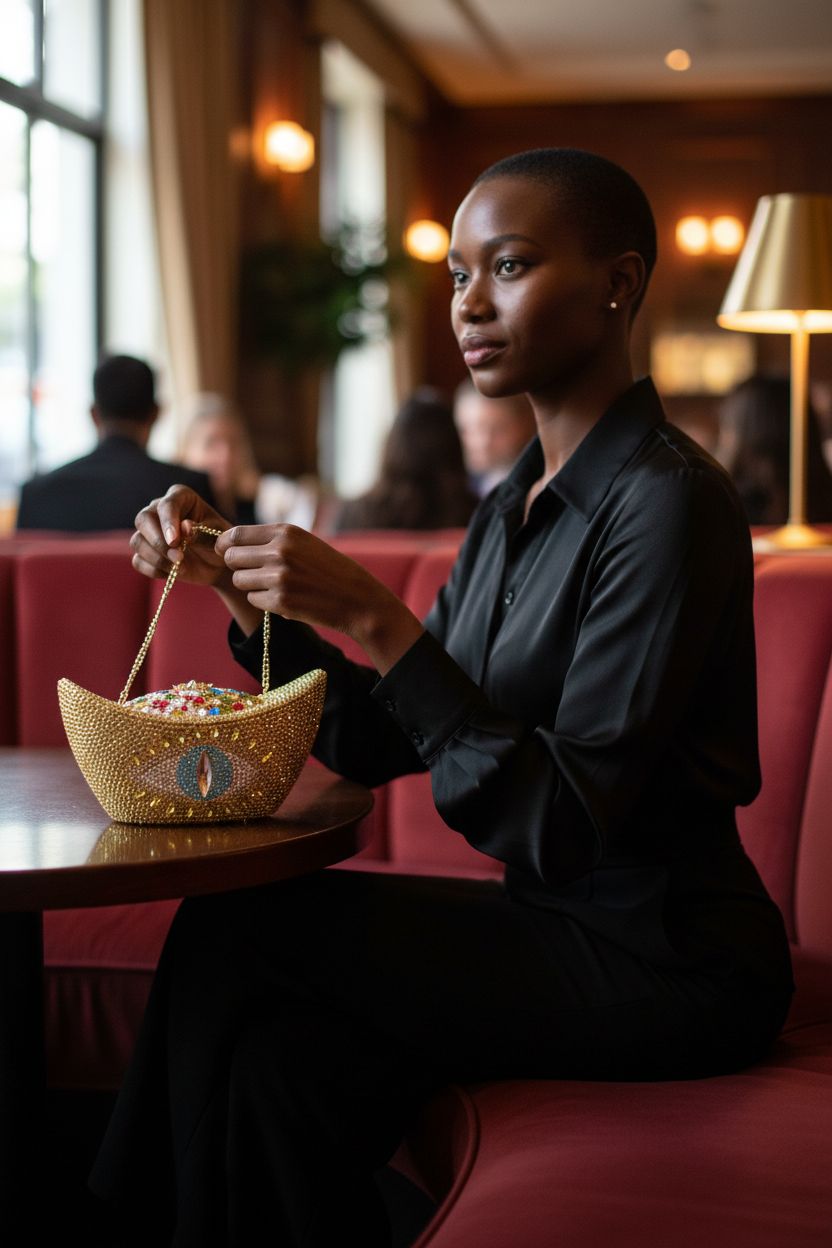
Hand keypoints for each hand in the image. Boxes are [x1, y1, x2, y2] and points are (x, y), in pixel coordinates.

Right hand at [130, 485, 233, 588]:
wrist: (216, 563)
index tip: (175, 541)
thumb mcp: (218, 537)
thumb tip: (184, 527)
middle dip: (158, 541)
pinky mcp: (145, 551)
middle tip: (178, 557)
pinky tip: (173, 573)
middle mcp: (159, 509)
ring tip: (181, 567)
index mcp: (181, 497)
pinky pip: (138, 561)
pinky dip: (154, 570)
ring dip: (157, 558)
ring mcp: (149, 530)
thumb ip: (202, 532)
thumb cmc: (219, 542)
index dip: (168, 522)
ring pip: (137, 541)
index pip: (167, 505)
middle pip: (143, 519)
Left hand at [216, 524, 423, 673]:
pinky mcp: (280, 601)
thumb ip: (272, 540)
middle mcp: (280, 551)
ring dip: (251, 585)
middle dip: (237, 566)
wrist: (357, 598)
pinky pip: (253, 599)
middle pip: (231, 557)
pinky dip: (264, 601)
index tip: (225, 551)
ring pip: (240, 580)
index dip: (225, 544)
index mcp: (285, 532)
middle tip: (253, 572)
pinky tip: (284, 598)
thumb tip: (230, 543)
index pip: (236, 534)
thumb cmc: (329, 570)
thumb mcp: (304, 543)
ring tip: (274, 585)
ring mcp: (279, 577)